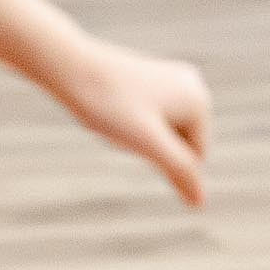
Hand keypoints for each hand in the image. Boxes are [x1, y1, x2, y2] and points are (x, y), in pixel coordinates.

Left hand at [48, 35, 212, 205]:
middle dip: (151, 145)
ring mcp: (173, 80)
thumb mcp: (148, 143)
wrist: (70, 66)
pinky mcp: (154, 79)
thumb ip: (179, 170)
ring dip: (140, 136)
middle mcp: (193, 86)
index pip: (192, 161)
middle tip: (122, 121)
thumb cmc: (109, 105)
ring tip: (116, 112)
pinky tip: (114, 104)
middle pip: (180, 146)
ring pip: (163, 135)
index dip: (157, 155)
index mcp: (200, 101)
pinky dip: (132, 122)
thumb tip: (200, 203)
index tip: (132, 127)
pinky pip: (150, 120)